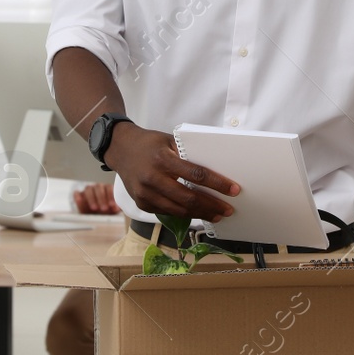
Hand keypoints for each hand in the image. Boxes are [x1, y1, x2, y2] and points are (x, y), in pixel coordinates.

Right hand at [72, 183, 118, 214]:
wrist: (95, 217)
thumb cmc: (107, 212)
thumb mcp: (113, 210)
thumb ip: (116, 207)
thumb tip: (119, 208)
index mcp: (107, 189)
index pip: (109, 187)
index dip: (111, 196)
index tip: (113, 206)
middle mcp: (97, 188)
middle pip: (98, 187)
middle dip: (102, 198)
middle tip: (104, 208)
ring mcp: (87, 191)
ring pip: (88, 189)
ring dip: (92, 198)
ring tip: (94, 208)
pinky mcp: (78, 196)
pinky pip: (76, 193)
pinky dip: (78, 196)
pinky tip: (80, 201)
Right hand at [105, 124, 238, 219]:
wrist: (120, 149)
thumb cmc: (148, 143)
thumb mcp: (169, 140)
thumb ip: (188, 153)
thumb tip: (215, 168)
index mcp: (162, 159)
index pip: (196, 174)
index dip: (217, 184)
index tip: (233, 190)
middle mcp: (152, 178)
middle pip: (189, 197)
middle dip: (212, 205)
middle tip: (228, 209)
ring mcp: (145, 194)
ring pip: (179, 209)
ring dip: (200, 214)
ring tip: (216, 215)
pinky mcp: (142, 203)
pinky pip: (168, 212)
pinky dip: (184, 214)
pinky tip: (197, 213)